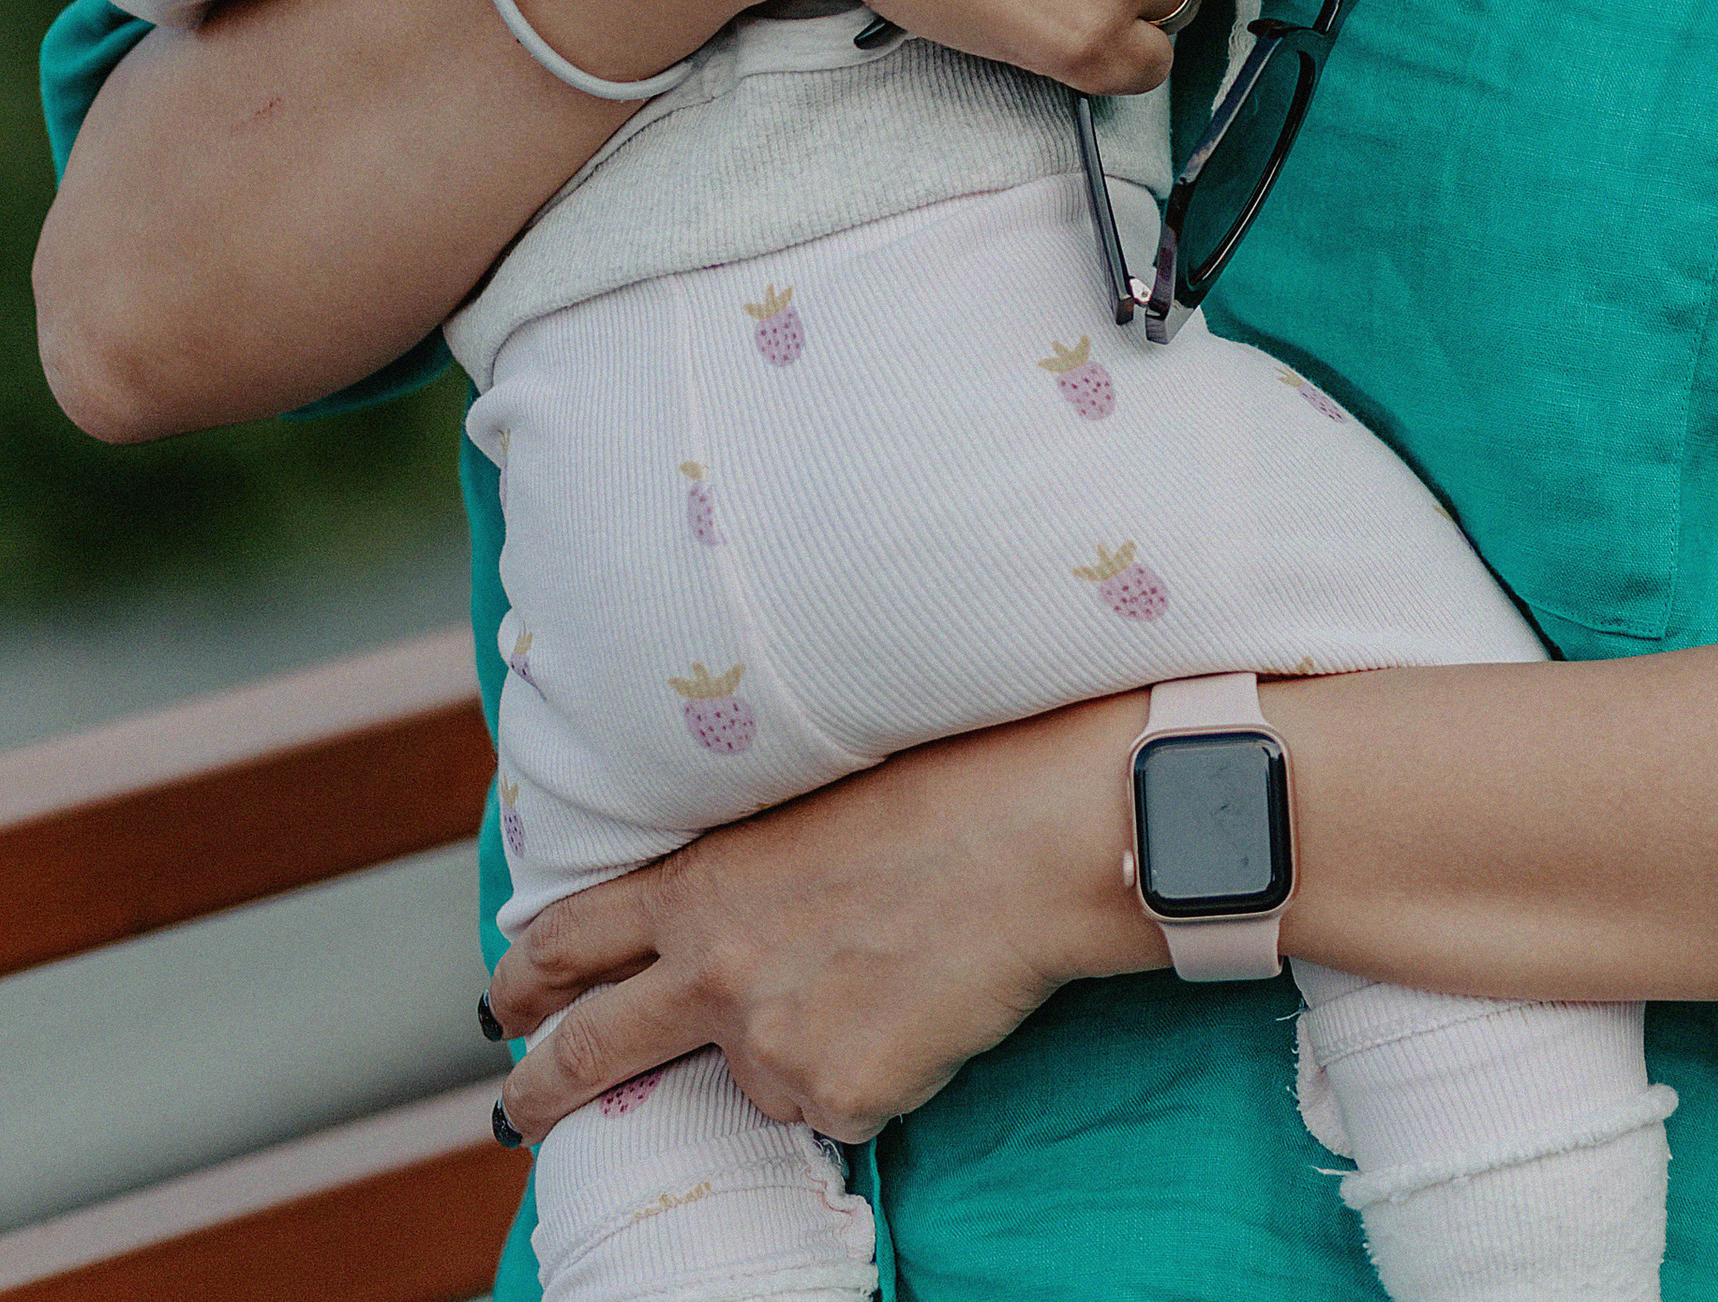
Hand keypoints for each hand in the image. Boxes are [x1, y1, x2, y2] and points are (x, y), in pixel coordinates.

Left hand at [485, 696, 1160, 1148]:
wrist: (1032, 841)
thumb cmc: (942, 790)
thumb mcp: (806, 809)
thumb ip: (744, 878)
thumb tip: (725, 934)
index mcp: (703, 883)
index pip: (573, 936)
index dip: (524, 975)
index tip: (502, 997)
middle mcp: (714, 971)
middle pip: (591, 1051)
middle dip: (539, 1089)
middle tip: (514, 1109)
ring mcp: (770, 1044)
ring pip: (759, 1078)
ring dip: (801, 1048)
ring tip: (883, 973)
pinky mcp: (837, 1098)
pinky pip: (841, 1107)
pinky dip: (872, 1075)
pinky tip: (920, 1007)